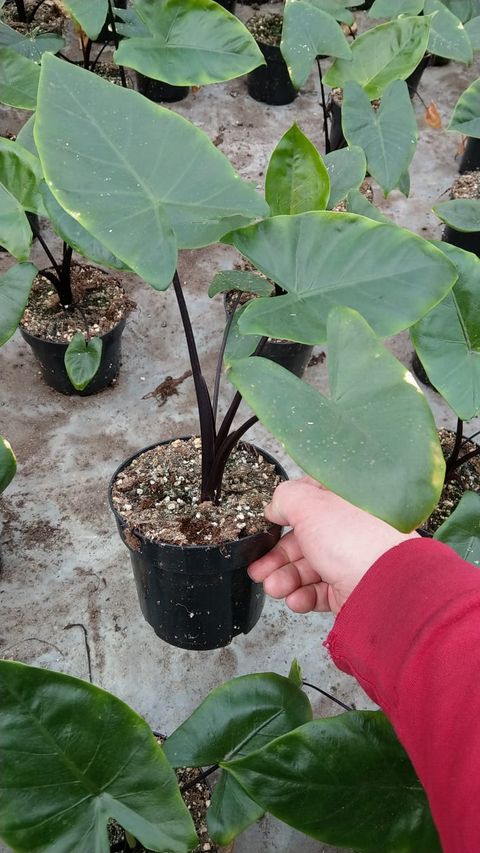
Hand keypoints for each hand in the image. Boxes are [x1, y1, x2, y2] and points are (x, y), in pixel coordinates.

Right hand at [249, 479, 418, 614]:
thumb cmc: (354, 540)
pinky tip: (295, 600)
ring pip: (307, 569)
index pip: (309, 501)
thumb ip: (286, 498)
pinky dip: (303, 597)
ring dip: (285, 579)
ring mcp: (349, 561)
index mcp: (343, 502)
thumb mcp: (310, 504)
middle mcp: (347, 529)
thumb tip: (275, 506)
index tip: (267, 526)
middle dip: (276, 557)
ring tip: (274, 588)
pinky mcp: (349, 590)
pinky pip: (319, 593)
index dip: (284, 514)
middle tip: (257, 570)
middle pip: (302, 541)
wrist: (387, 587)